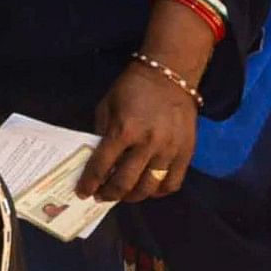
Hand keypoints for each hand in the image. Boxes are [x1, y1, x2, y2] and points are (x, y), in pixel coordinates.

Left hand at [83, 56, 201, 202]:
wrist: (170, 74)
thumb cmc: (133, 88)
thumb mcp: (107, 106)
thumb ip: (101, 134)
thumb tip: (96, 161)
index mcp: (124, 130)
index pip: (102, 166)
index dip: (89, 183)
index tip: (83, 191)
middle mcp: (147, 143)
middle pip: (125, 182)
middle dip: (109, 194)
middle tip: (102, 196)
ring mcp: (169, 150)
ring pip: (149, 187)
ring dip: (132, 196)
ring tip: (124, 194)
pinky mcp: (186, 152)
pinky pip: (173, 182)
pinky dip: (159, 191)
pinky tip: (149, 188)